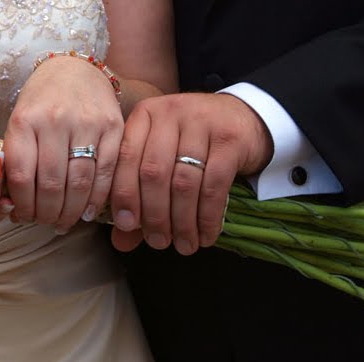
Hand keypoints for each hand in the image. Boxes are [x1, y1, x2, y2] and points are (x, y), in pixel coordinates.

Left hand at [4, 56, 123, 233]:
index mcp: (24, 120)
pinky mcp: (113, 126)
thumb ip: (14, 161)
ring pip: (80, 182)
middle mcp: (55, 120)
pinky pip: (106, 172)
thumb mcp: (19, 123)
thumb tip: (12, 207)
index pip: (22, 176)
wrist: (74, 69)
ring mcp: (86, 123)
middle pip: (52, 184)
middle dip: (48, 213)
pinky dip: (97, 199)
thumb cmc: (40, 102)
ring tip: (64, 221)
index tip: (24, 217)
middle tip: (46, 223)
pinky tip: (87, 212)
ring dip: (71, 211)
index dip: (23, 205)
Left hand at [110, 93, 273, 254]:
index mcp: (145, 115)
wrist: (244, 119)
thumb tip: (120, 241)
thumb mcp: (162, 160)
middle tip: (158, 242)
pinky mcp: (230, 139)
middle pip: (153, 173)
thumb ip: (138, 196)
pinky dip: (208, 216)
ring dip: (182, 221)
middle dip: (154, 215)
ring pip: (183, 182)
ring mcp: (202, 122)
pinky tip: (207, 235)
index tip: (126, 225)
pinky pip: (214, 185)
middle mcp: (170, 113)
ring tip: (184, 245)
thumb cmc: (192, 145)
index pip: (125, 157)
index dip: (123, 194)